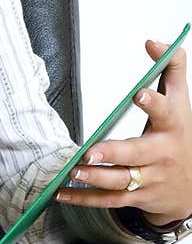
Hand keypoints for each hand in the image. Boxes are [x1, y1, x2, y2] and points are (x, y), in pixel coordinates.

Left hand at [56, 38, 191, 226]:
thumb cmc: (181, 135)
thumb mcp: (182, 101)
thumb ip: (172, 67)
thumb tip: (153, 42)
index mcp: (173, 126)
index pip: (166, 112)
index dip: (154, 103)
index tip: (140, 93)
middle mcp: (161, 155)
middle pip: (136, 154)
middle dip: (113, 153)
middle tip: (90, 152)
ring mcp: (150, 179)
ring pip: (120, 181)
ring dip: (94, 178)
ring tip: (73, 170)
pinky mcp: (137, 198)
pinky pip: (109, 201)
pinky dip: (84, 199)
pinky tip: (63, 192)